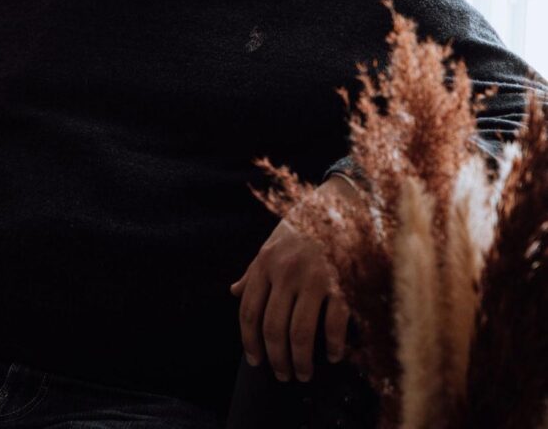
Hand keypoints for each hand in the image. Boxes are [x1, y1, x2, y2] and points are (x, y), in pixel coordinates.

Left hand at [229, 175, 356, 382]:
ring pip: (300, 333)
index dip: (249, 342)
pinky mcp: (341, 282)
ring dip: (300, 361)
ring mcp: (314, 277)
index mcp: (266, 262)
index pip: (249, 311)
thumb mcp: (274, 241)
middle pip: (273, 328)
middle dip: (276, 359)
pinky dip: (332, 346)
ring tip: (303, 373)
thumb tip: (234, 291)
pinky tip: (332, 356)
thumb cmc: (306, 224)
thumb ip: (254, 269)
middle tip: (282, 375)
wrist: (342, 201)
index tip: (255, 361)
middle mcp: (286, 271)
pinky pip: (334, 324)